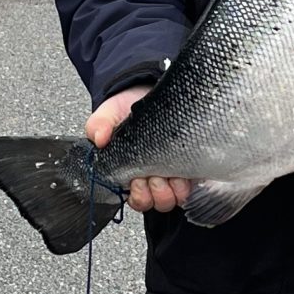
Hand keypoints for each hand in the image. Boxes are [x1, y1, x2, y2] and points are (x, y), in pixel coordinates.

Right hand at [86, 86, 191, 214]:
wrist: (144, 91)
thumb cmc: (125, 108)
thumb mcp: (108, 114)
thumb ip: (98, 125)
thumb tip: (99, 139)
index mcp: (130, 175)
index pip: (136, 200)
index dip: (139, 196)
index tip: (137, 181)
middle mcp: (152, 178)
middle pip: (157, 203)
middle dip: (158, 194)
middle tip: (156, 177)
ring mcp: (172, 172)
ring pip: (176, 197)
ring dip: (175, 191)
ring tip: (173, 176)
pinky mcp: (190, 163)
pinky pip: (194, 184)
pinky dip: (191, 181)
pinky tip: (188, 170)